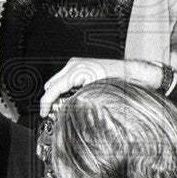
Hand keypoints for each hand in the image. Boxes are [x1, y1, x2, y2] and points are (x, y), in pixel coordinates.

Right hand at [40, 58, 161, 116]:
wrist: (132, 73)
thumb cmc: (118, 81)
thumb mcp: (95, 95)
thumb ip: (77, 102)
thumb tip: (66, 113)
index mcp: (75, 70)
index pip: (52, 89)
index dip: (46, 103)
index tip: (44, 113)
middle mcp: (74, 65)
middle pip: (51, 84)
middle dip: (51, 99)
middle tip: (55, 113)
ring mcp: (77, 64)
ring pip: (57, 82)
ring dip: (59, 94)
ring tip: (66, 107)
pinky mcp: (80, 67)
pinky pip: (66, 79)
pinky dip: (66, 89)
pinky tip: (74, 98)